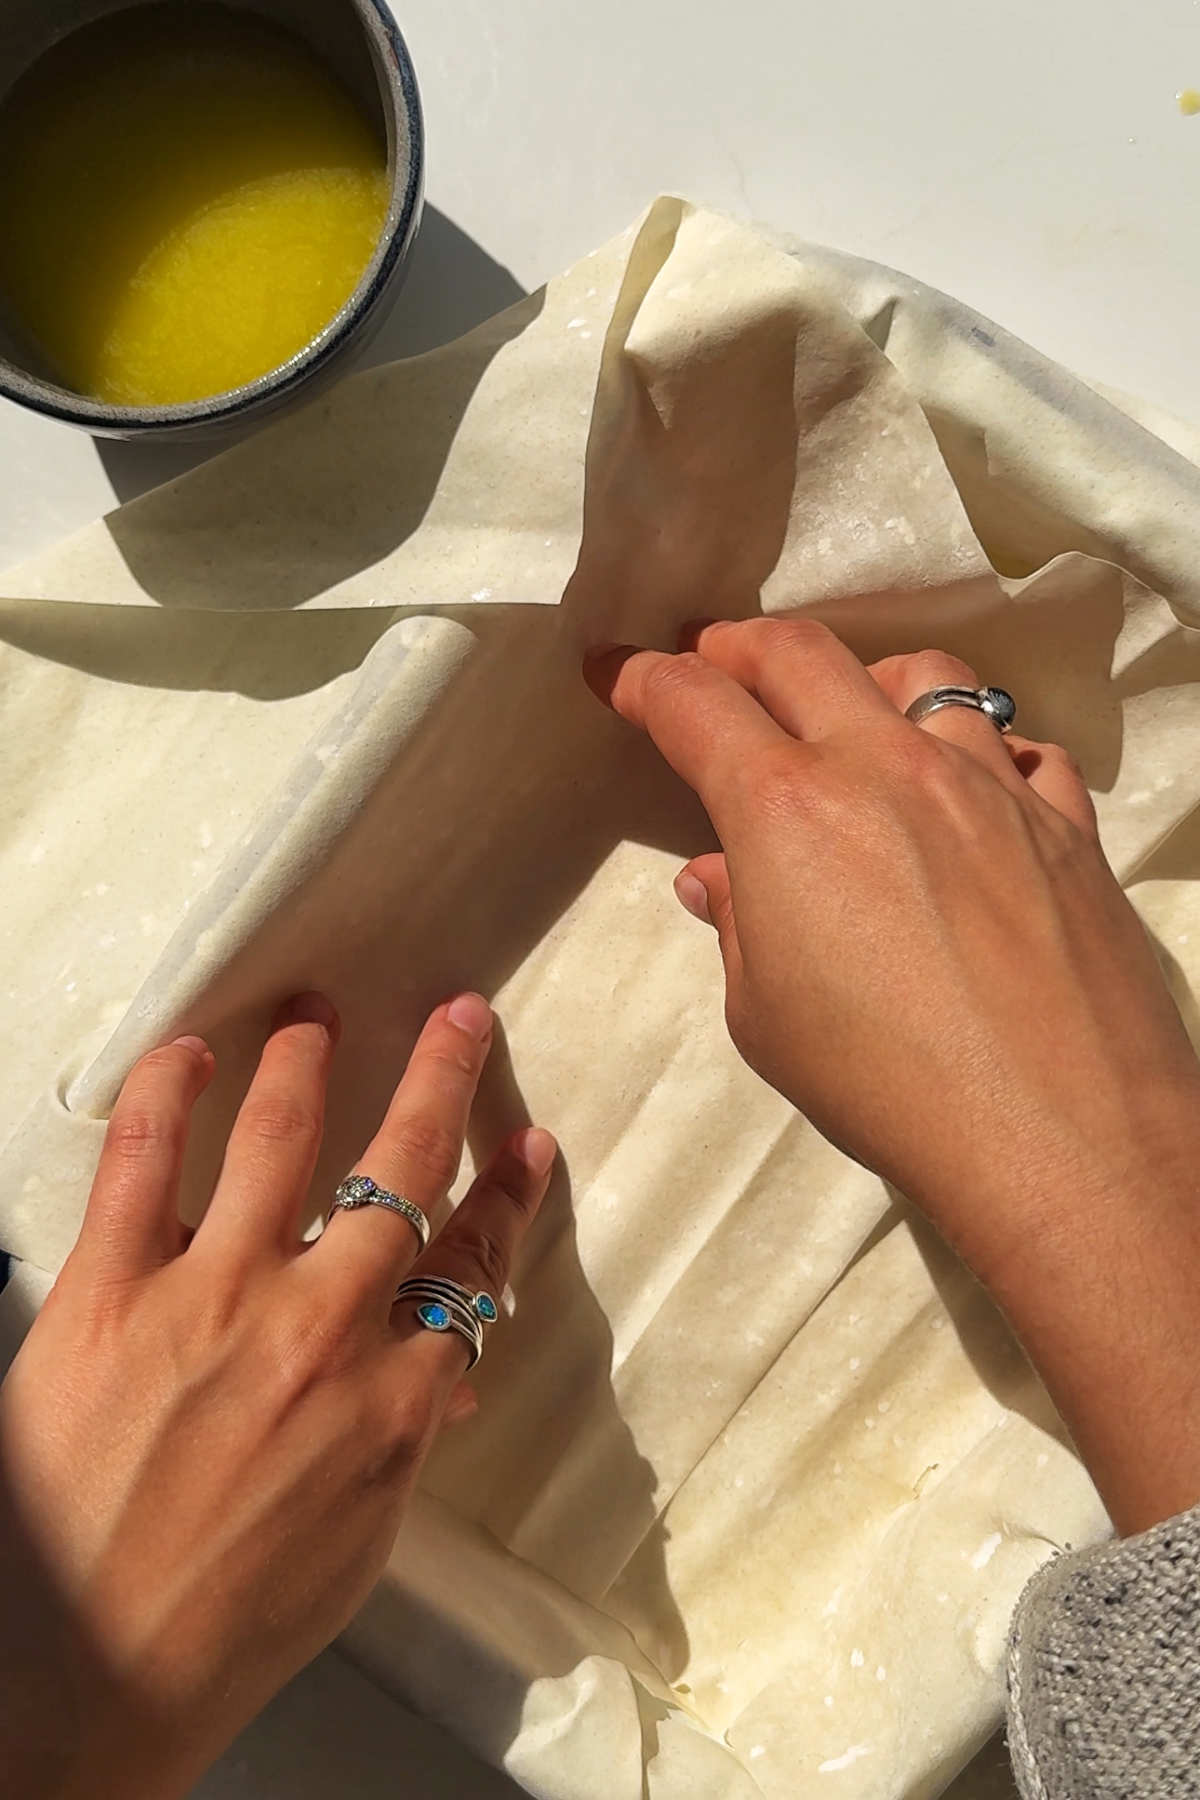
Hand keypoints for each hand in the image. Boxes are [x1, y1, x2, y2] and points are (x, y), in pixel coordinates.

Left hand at [0, 991, 554, 1799]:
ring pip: (281, 1139)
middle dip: (440, 1078)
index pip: (472, 1264)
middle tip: (456, 1015)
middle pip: (402, 1171)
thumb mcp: (359, 1540)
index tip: (526, 1144)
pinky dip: (168, 1091)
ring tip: (315, 1011)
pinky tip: (189, 1051)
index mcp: (392, 1397)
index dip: (507, 1195)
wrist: (89, 1678)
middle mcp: (319, 1331)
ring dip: (307, 1059)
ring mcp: (213, 1301)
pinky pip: (143, 1162)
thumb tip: (444, 1374)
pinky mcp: (108, 1295)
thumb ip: (405, 1439)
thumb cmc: (229, 1623)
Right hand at [586, 617, 1199, 1531]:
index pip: (697, 707)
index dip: (643, 681)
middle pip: (800, 654)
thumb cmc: (886, 1087)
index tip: (619, 675)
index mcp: (788, 810)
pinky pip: (1020, 748)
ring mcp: (986, 785)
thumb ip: (740, 926)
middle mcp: (886, 767)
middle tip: (711, 658)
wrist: (1057, 1132)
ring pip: (925, 675)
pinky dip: (982, 750)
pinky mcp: (1066, 822)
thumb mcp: (767, 1018)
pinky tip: (973, 789)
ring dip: (868, 678)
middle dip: (738, 645)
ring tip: (854, 709)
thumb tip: (720, 877)